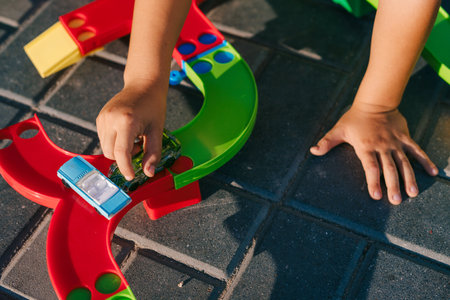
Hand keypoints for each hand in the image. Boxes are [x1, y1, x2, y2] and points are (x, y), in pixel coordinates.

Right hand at [96, 81, 165, 179]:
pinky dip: (115, 142)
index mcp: (126, 121)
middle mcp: (110, 119)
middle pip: (110, 153)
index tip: (131, 177)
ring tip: (134, 137)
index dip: (125, 168)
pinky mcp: (99, 118)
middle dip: (125, 157)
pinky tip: (126, 132)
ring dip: (119, 150)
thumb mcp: (157, 130)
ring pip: (105, 148)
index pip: (121, 153)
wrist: (143, 85)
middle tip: (140, 145)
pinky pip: (104, 139)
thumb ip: (153, 153)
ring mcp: (102, 118)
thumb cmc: (153, 106)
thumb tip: (149, 173)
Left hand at [310, 104, 437, 204]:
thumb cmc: (354, 118)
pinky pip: (417, 150)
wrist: (375, 101)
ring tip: (413, 193)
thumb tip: (313, 151)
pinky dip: (425, 160)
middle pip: (389, 169)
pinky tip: (433, 172)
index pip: (370, 167)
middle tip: (396, 201)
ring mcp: (395, 143)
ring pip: (404, 162)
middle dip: (393, 185)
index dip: (373, 181)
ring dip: (409, 178)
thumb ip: (326, 142)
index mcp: (366, 147)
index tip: (376, 195)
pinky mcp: (405, 138)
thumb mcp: (338, 130)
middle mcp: (382, 147)